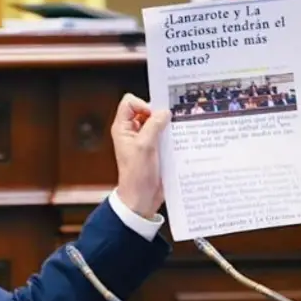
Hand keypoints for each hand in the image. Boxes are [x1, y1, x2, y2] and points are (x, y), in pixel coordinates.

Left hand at [111, 93, 170, 219]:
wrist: (141, 198)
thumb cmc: (136, 176)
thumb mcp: (144, 147)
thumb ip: (153, 126)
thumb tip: (164, 112)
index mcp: (122, 129)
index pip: (129, 102)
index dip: (142, 105)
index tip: (153, 116)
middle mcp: (132, 132)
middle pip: (146, 110)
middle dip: (158, 114)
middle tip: (168, 123)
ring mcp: (143, 140)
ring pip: (156, 123)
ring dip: (166, 126)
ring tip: (174, 133)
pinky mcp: (154, 149)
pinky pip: (163, 135)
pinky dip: (170, 135)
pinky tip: (177, 141)